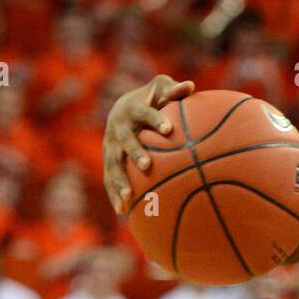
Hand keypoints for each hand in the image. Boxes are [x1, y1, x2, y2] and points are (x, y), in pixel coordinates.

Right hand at [102, 75, 194, 212]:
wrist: (122, 109)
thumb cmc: (151, 100)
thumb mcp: (161, 91)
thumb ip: (174, 91)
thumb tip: (190, 86)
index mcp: (133, 109)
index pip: (145, 112)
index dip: (156, 120)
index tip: (169, 129)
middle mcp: (118, 128)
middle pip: (125, 140)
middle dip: (135, 152)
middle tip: (147, 165)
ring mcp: (110, 145)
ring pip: (113, 163)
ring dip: (119, 180)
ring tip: (128, 196)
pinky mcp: (109, 161)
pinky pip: (109, 179)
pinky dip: (115, 195)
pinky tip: (123, 212)